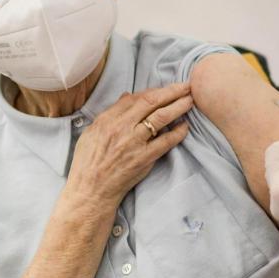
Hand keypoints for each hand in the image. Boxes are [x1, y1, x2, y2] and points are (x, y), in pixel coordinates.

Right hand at [65, 82, 192, 208]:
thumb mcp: (92, 132)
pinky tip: (185, 126)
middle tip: (186, 86)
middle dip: (172, 91)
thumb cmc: (88, 162)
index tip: (166, 89)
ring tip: (190, 100)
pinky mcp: (144, 159)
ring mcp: (135, 143)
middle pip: (151, 102)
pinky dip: (178, 132)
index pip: (136, 98)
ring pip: (161, 118)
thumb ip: (110, 113)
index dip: (154, 91)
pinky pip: (166, 142)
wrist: (91, 190)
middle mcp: (122, 128)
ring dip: (178, 107)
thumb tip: (127, 96)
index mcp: (108, 120)